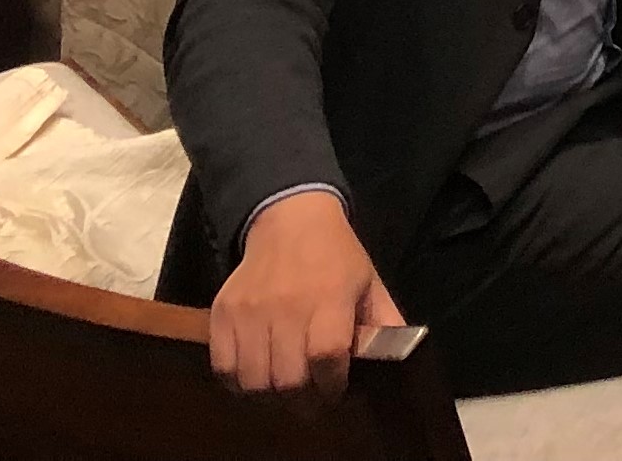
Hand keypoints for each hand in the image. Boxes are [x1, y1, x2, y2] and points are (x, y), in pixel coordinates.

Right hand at [211, 191, 401, 397]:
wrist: (289, 220)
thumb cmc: (336, 256)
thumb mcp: (369, 283)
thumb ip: (384, 323)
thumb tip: (399, 363)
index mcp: (330, 297)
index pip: (326, 356)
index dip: (331, 385)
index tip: (334, 393)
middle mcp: (287, 305)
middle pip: (288, 378)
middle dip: (303, 400)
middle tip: (310, 401)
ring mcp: (250, 311)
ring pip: (254, 380)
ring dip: (270, 396)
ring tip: (284, 391)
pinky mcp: (222, 313)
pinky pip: (223, 368)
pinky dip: (238, 383)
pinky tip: (257, 376)